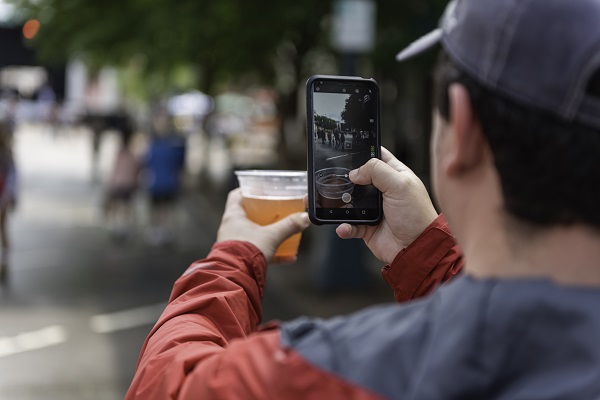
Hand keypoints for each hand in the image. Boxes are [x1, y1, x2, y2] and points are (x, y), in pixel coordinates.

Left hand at [217, 188, 310, 262]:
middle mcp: (230, 228)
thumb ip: (289, 226)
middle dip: (262, 213)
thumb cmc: (247, 251)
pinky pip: (257, 251)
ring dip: (267, 233)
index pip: (236, 195)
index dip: (248, 190)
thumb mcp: (272, 235)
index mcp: (233, 217)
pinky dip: (272, 253)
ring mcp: (234, 243)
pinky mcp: (240, 258)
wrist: (236, 277)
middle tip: (276, 211)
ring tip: (282, 233)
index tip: (261, 190)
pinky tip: (289, 257)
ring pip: (251, 234)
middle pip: (246, 214)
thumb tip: (305, 217)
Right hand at [336, 147, 437, 264]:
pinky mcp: (366, 227)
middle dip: (346, 179)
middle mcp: (383, 191)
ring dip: (342, 204)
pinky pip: (349, 225)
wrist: (417, 248)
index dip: (364, 152)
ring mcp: (373, 209)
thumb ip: (377, 171)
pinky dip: (345, 226)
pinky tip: (344, 226)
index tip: (347, 150)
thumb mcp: (400, 185)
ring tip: (338, 204)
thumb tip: (354, 172)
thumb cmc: (417, 215)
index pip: (377, 156)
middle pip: (358, 178)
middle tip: (337, 180)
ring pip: (350, 202)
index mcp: (394, 175)